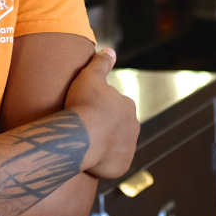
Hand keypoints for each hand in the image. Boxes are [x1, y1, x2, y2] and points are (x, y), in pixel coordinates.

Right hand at [64, 49, 138, 179]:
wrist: (81, 136)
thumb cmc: (84, 104)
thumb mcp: (90, 76)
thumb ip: (101, 63)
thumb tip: (110, 50)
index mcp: (127, 106)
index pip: (115, 106)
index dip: (100, 108)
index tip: (86, 110)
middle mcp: (133, 127)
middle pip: (118, 126)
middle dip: (106, 127)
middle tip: (85, 129)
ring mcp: (129, 148)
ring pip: (117, 145)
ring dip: (105, 145)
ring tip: (86, 145)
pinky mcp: (122, 166)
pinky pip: (113, 163)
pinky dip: (105, 162)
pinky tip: (90, 159)